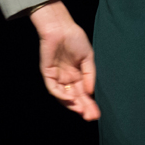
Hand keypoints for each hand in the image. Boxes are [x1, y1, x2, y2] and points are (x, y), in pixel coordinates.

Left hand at [29, 0, 99, 120]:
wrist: (61, 27)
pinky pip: (53, 88)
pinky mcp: (47, 73)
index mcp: (77, 75)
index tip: (96, 114)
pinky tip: (70, 99)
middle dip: (83, 108)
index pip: (83, 94)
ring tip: (82, 111)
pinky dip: (61, 95)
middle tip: (91, 117)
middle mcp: (67, 78)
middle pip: (75, 98)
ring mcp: (57, 77)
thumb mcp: (88, 58)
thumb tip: (90, 92)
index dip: (89, 104)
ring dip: (72, 105)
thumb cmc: (75, 39)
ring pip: (63, 96)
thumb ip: (89, 75)